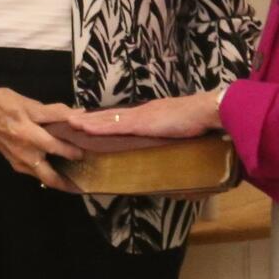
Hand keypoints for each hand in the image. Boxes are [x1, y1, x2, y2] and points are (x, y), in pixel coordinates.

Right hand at [0, 82, 82, 191]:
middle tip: (90, 169)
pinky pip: (36, 174)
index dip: (76, 143)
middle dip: (71, 177)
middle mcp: (24, 152)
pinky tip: (62, 170)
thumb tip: (76, 114)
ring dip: (63, 180)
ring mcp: (18, 161)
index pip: (58, 141)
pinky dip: (50, 174)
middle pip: (52, 175)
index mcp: (27, 132)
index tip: (92, 143)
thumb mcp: (25, 101)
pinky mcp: (15, 164)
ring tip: (80, 178)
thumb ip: (51, 111)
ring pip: (45, 178)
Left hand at [68, 92, 223, 140]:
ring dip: (87, 122)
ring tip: (69, 123)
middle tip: (72, 120)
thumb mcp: (185, 134)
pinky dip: (97, 127)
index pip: (124, 116)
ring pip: (107, 119)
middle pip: (111, 115)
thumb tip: (177, 167)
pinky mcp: (140, 123)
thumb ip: (177, 145)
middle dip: (91, 118)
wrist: (209, 111)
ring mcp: (140, 116)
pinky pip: (113, 126)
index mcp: (152, 113)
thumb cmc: (202, 122)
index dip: (107, 118)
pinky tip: (83, 128)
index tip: (93, 120)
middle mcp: (143, 112)